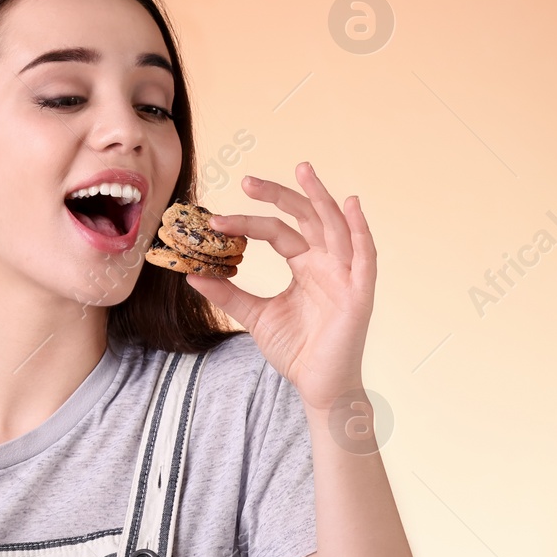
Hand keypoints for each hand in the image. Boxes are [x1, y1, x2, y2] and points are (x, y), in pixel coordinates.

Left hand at [184, 161, 375, 406]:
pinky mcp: (359, 293)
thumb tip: (191, 272)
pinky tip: (351, 205)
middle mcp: (326, 263)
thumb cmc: (296, 349)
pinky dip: (360, 230)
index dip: (247, 222)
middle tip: (247, 180)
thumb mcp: (255, 315)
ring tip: (303, 171)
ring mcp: (345, 275)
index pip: (277, 231)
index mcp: (305, 265)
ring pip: (335, 227)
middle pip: (305, 218)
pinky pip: (365, 256)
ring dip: (320, 198)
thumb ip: (227, 292)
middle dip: (280, 196)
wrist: (318, 386)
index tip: (215, 219)